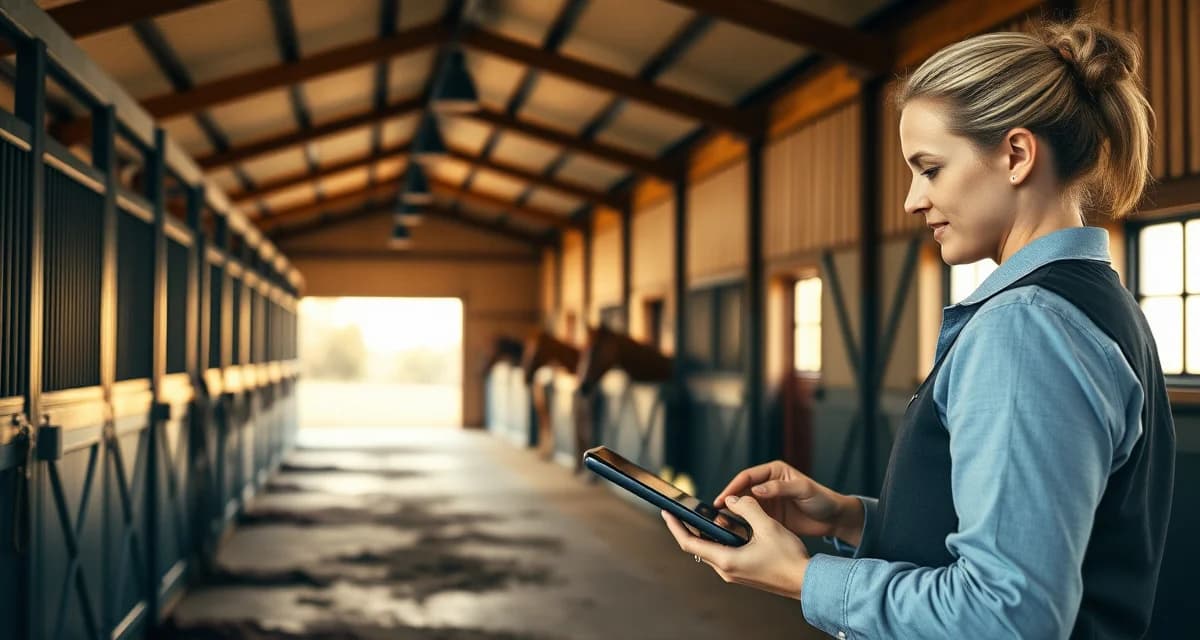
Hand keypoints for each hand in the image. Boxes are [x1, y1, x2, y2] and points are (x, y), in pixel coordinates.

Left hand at [661, 495, 810, 598]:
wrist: (806, 581)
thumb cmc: (789, 557)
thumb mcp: (767, 525)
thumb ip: (747, 508)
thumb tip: (732, 498)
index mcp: (727, 560)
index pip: (689, 544)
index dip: (676, 527)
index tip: (667, 513)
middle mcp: (726, 570)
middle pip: (698, 547)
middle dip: (690, 527)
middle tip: (684, 510)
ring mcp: (734, 574)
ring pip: (712, 550)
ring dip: (709, 533)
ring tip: (709, 515)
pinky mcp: (743, 573)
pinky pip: (724, 554)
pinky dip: (722, 539)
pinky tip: (730, 527)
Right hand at [714, 460, 863, 545]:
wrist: (834, 519)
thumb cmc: (822, 499)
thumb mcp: (803, 490)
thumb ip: (780, 488)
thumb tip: (756, 490)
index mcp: (773, 471)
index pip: (747, 477)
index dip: (732, 487)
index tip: (722, 499)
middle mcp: (767, 484)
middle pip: (741, 491)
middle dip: (728, 501)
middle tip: (715, 513)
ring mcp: (767, 501)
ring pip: (744, 506)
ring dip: (732, 513)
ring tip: (721, 523)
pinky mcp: (770, 516)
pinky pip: (751, 518)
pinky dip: (742, 524)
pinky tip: (735, 531)